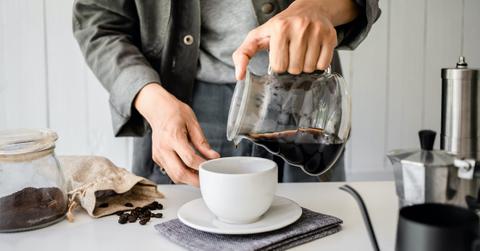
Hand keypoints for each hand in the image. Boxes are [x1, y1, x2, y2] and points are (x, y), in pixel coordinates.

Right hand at [134, 83, 219, 185]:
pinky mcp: (157, 158)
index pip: (189, 159)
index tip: (212, 166)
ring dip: (188, 179)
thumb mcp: (192, 123)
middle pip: (179, 173)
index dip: (202, 166)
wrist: (157, 109)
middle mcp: (163, 148)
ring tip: (200, 174)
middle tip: (207, 179)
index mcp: (173, 137)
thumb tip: (213, 156)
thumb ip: (202, 142)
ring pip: (174, 176)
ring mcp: (158, 155)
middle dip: (195, 180)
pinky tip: (190, 169)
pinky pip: (170, 172)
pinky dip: (181, 174)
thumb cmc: (175, 113)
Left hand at [233, 0, 358, 78]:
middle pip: (295, 69)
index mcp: (280, 28)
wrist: (309, 9)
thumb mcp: (258, 36)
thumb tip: (239, 76)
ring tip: (302, 54)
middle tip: (292, 55)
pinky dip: (318, 64)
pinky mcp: (330, 36)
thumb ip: (243, 54)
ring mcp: (316, 31)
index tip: (281, 57)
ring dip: (305, 67)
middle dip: (292, 67)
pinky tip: (313, 53)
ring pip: (310, 68)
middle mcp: (299, 27)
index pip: (279, 66)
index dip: (279, 66)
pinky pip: (323, 65)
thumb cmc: (281, 26)